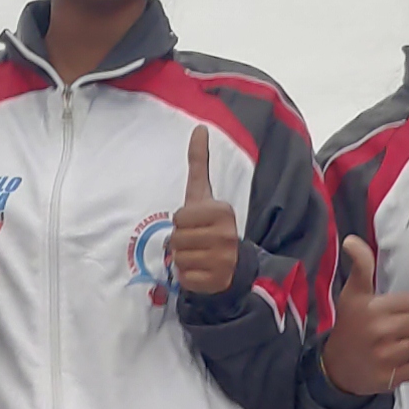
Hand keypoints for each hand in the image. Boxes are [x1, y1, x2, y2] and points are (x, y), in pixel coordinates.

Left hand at [166, 129, 240, 299]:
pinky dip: (187, 276)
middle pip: (176, 238)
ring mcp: (222, 260)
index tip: (196, 223)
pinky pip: (184, 277)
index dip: (181, 222)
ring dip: (182, 258)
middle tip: (196, 242)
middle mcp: (225, 235)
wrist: (232, 262)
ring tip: (198, 255)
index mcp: (222, 211)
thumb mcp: (203, 194)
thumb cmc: (210, 224)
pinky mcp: (216, 280)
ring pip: (178, 258)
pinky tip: (201, 270)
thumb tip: (199, 127)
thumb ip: (199, 163)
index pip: (179, 217)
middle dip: (179, 241)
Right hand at [318, 239, 408, 397]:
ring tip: (404, 344)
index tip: (398, 311)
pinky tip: (402, 360)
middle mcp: (380, 332)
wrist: (336, 368)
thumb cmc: (349, 325)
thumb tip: (351, 239)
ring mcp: (385, 357)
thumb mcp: (352, 295)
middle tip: (402, 329)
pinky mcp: (391, 378)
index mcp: (373, 308)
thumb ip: (360, 267)